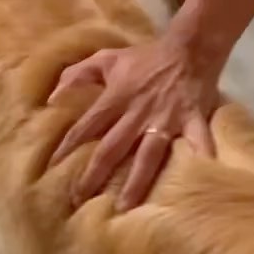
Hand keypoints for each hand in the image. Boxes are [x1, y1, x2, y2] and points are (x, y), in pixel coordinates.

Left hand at [47, 31, 219, 210]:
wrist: (189, 47)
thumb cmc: (145, 57)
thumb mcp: (107, 59)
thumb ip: (78, 75)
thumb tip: (52, 97)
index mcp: (116, 98)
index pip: (86, 126)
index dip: (67, 146)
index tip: (52, 169)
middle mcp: (137, 113)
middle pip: (112, 148)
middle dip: (95, 174)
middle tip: (80, 200)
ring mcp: (165, 120)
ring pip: (148, 155)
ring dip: (136, 182)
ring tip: (125, 207)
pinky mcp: (192, 120)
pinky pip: (198, 142)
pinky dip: (201, 158)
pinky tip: (201, 179)